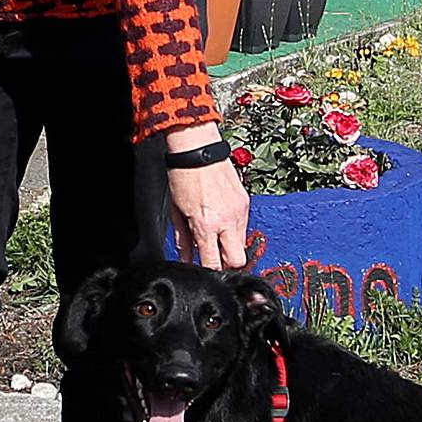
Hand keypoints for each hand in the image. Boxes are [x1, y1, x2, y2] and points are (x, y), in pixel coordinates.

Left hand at [165, 127, 250, 269]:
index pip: (214, 263)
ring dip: (229, 244)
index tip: (204, 270)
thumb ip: (183, 239)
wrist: (198, 150)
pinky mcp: (245, 203)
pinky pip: (243, 225)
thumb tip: (186, 258)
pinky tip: (220, 219)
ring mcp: (240, 212)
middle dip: (226, 263)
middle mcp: (227, 221)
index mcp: (207, 226)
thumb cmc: (183, 176)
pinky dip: (233, 228)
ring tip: (214, 233)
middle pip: (238, 261)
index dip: (209, 271)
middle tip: (213, 256)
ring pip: (242, 244)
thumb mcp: (176, 212)